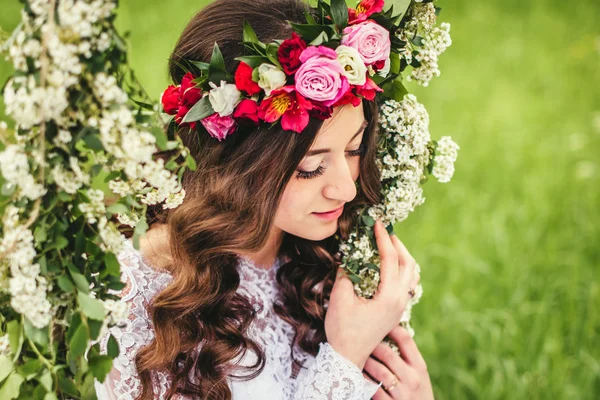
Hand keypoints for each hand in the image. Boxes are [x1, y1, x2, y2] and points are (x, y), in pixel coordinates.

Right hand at [325, 219, 419, 368]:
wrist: (348, 358)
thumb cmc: (342, 330)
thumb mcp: (340, 298)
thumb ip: (346, 273)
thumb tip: (348, 255)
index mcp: (389, 296)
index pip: (390, 259)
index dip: (383, 239)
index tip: (377, 223)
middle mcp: (400, 300)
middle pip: (408, 264)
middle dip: (398, 244)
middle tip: (385, 231)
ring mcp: (400, 307)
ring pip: (410, 275)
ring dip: (402, 257)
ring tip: (388, 245)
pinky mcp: (395, 311)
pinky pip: (405, 284)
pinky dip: (400, 270)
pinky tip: (387, 266)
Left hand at [362, 326, 433, 399]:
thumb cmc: (417, 392)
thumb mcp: (419, 375)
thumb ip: (407, 357)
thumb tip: (389, 331)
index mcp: (420, 367)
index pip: (406, 340)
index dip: (391, 327)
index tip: (379, 320)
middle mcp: (412, 378)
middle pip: (387, 353)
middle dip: (371, 344)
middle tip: (359, 336)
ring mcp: (401, 393)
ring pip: (378, 370)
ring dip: (364, 361)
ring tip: (355, 353)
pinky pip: (372, 388)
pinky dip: (363, 379)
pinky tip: (357, 373)